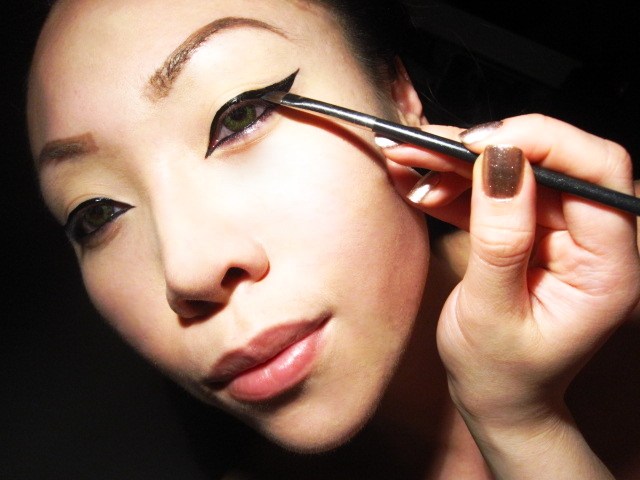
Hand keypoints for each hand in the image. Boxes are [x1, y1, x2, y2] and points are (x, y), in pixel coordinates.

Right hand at [382, 114, 639, 477]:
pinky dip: (456, 185)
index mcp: (607, 265)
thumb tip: (501, 164)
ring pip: (516, 171)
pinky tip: (419, 184)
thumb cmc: (500, 372)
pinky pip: (495, 193)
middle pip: (550, 162)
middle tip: (425, 146)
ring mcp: (561, 234)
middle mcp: (592, 240)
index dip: (542, 143)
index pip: (597, 173)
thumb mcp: (491, 312)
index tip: (479, 143)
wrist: (497, 396)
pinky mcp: (529, 232)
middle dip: (484, 148)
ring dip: (459, 164)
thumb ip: (500, 238)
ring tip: (408, 163)